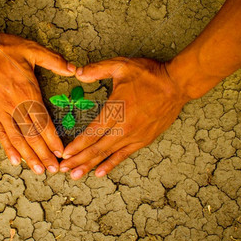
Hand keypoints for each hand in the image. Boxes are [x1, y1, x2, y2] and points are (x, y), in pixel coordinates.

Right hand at [0, 32, 75, 173]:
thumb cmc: (2, 47)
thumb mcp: (31, 49)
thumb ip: (54, 61)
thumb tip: (74, 69)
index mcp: (27, 92)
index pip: (43, 122)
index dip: (53, 140)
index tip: (61, 154)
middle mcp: (14, 106)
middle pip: (32, 136)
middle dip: (44, 155)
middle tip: (54, 170)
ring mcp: (0, 111)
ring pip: (17, 139)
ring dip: (29, 157)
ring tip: (38, 171)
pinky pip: (0, 134)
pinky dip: (8, 148)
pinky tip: (15, 160)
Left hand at [59, 57, 189, 178]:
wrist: (177, 85)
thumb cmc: (150, 75)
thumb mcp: (121, 65)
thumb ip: (98, 69)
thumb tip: (77, 73)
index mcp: (116, 110)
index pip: (92, 133)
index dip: (77, 145)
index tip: (64, 154)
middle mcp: (124, 127)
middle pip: (96, 148)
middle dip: (78, 160)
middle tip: (62, 170)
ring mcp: (134, 136)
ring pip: (108, 154)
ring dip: (90, 165)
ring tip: (75, 175)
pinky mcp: (143, 140)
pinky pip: (123, 155)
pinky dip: (110, 165)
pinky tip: (99, 173)